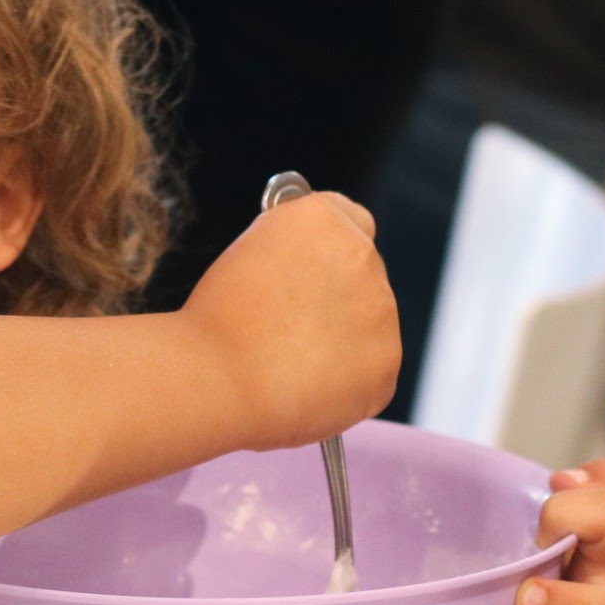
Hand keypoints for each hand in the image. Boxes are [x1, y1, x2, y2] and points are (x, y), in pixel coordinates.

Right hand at [177, 192, 399, 452]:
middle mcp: (360, 254)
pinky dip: (349, 381)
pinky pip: (373, 369)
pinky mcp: (387, 360)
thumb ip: (291, 250)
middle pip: (364, 272)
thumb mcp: (246, 255)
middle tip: (294, 325)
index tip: (312, 271)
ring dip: (345, 338)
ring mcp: (381, 309)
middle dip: (339, 296)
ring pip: (371, 323)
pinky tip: (308, 385)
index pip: (350, 219)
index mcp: (320, 219)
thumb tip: (307, 267)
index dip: (329, 250)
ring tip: (294, 362)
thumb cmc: (216, 323)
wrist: (219, 379)